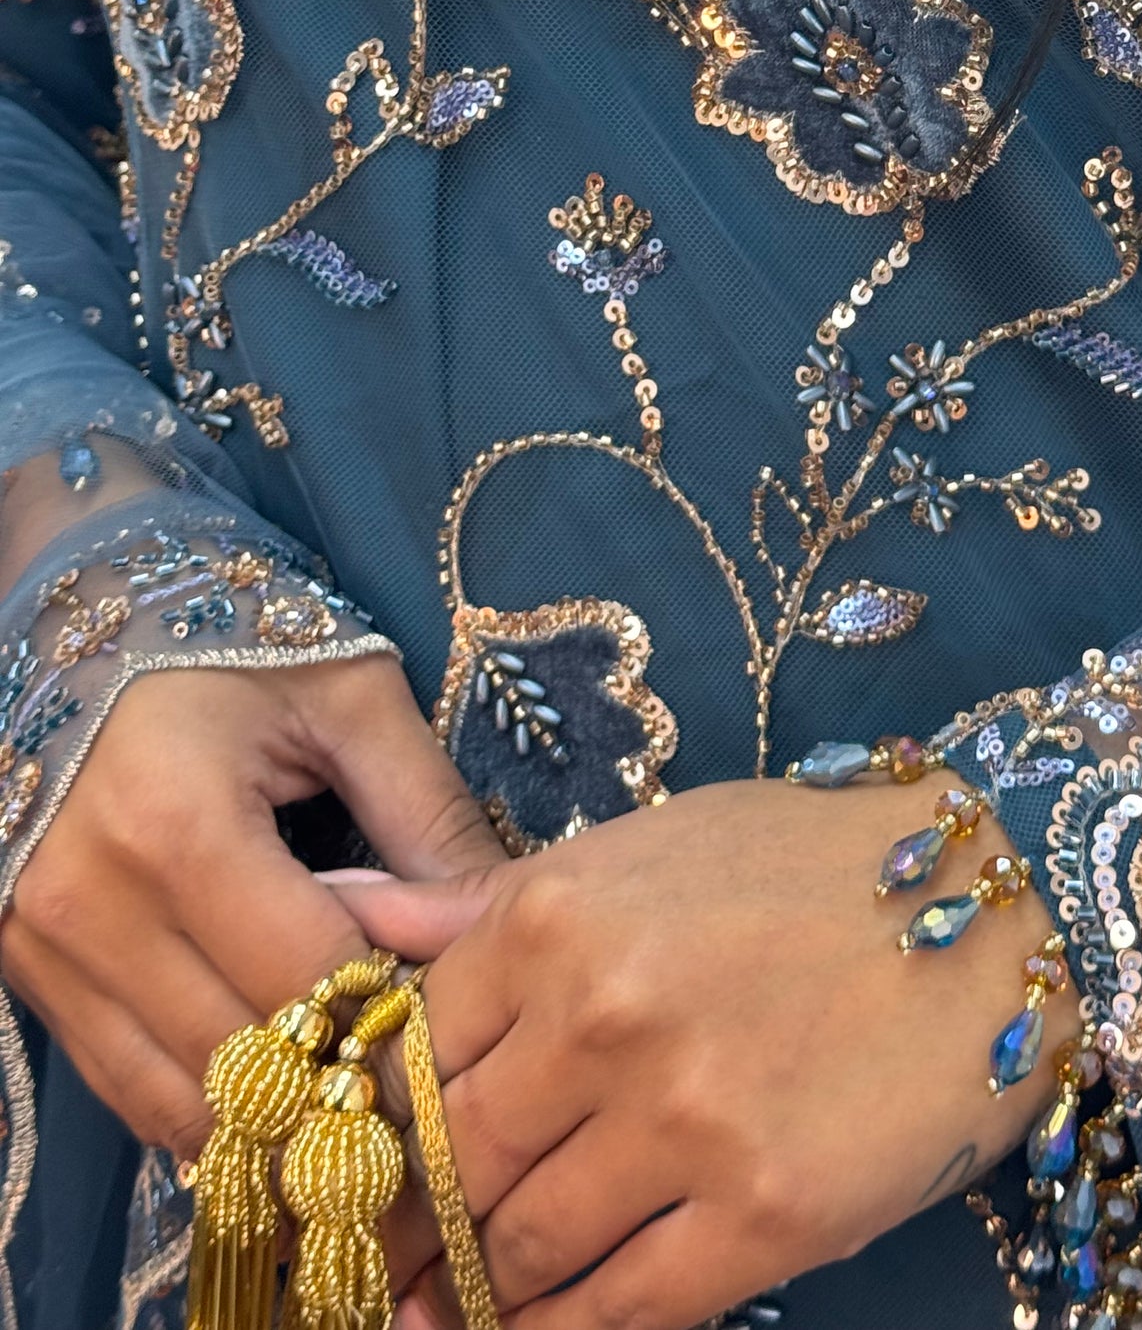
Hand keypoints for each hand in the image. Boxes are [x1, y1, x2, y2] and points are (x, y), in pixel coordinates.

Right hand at [1, 657, 505, 1157]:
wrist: (87, 620)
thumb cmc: (235, 641)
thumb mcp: (351, 698)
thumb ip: (429, 815)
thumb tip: (498, 927)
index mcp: (178, 824)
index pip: (309, 982)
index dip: (396, 1022)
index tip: (466, 1033)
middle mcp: (93, 903)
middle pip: (244, 1058)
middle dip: (342, 1083)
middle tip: (423, 1082)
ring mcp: (43, 946)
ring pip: (176, 1100)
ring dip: (275, 1116)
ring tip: (357, 1097)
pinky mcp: (24, 969)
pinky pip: (124, 1084)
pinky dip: (206, 1103)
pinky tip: (278, 1090)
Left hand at [337, 775, 1078, 1329]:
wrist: (990, 905)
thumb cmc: (803, 867)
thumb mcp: (640, 848)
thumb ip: (484, 906)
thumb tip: (342, 921)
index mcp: (557, 915)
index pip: (403, 1061)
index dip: (369, 1134)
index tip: (349, 1177)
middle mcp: (605, 1017)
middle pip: (450, 1169)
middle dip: (406, 1232)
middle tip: (378, 1268)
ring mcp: (684, 1122)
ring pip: (521, 1252)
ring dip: (477, 1292)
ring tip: (445, 1310)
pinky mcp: (764, 1215)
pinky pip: (620, 1312)